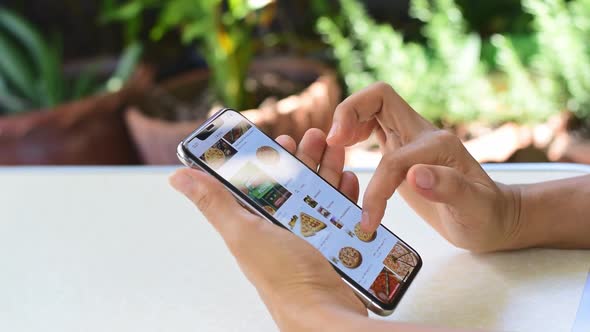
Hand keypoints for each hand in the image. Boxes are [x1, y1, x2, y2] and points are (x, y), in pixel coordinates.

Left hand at [170, 129, 366, 330]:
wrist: (327, 316)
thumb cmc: (285, 280)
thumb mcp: (244, 233)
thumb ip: (215, 203)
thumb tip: (179, 177)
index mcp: (253, 224)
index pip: (256, 182)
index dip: (265, 158)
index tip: (277, 139)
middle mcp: (279, 230)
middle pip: (290, 185)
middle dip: (303, 159)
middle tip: (314, 138)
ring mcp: (307, 237)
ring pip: (316, 195)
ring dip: (326, 170)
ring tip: (335, 150)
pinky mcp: (332, 246)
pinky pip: (338, 214)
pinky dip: (343, 196)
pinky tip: (348, 183)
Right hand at [327, 82, 521, 252]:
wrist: (492, 217)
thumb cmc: (485, 216)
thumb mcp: (475, 209)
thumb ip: (450, 189)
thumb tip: (415, 174)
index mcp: (439, 146)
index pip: (394, 158)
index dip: (377, 186)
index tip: (370, 217)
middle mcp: (422, 135)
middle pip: (380, 97)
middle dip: (350, 112)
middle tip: (333, 143)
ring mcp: (410, 139)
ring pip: (372, 107)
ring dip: (348, 119)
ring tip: (334, 145)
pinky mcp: (400, 150)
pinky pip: (370, 126)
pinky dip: (352, 132)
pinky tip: (344, 150)